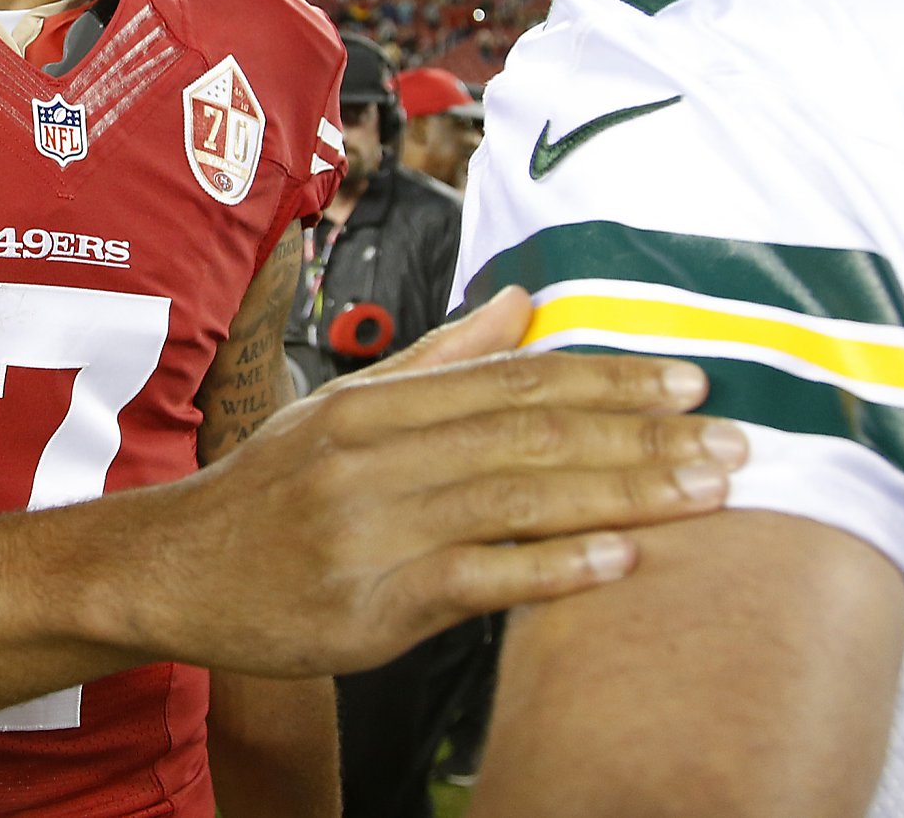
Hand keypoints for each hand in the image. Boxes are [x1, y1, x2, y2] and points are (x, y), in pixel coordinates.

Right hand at [127, 286, 747, 677]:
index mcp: (376, 402)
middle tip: (732, 441)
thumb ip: (438, 359)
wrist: (171, 570)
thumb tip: (523, 301)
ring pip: (519, 498)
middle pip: (531, 431)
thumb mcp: (340, 407)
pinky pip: (480, 578)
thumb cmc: (266, 491)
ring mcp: (374, 526)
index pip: (514, 379)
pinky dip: (554, 567)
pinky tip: (620, 560)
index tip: (686, 379)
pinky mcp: (372, 601)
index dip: (608, 376)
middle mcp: (377, 454)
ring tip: (706, 494)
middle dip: (641, 434)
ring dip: (625, 493)